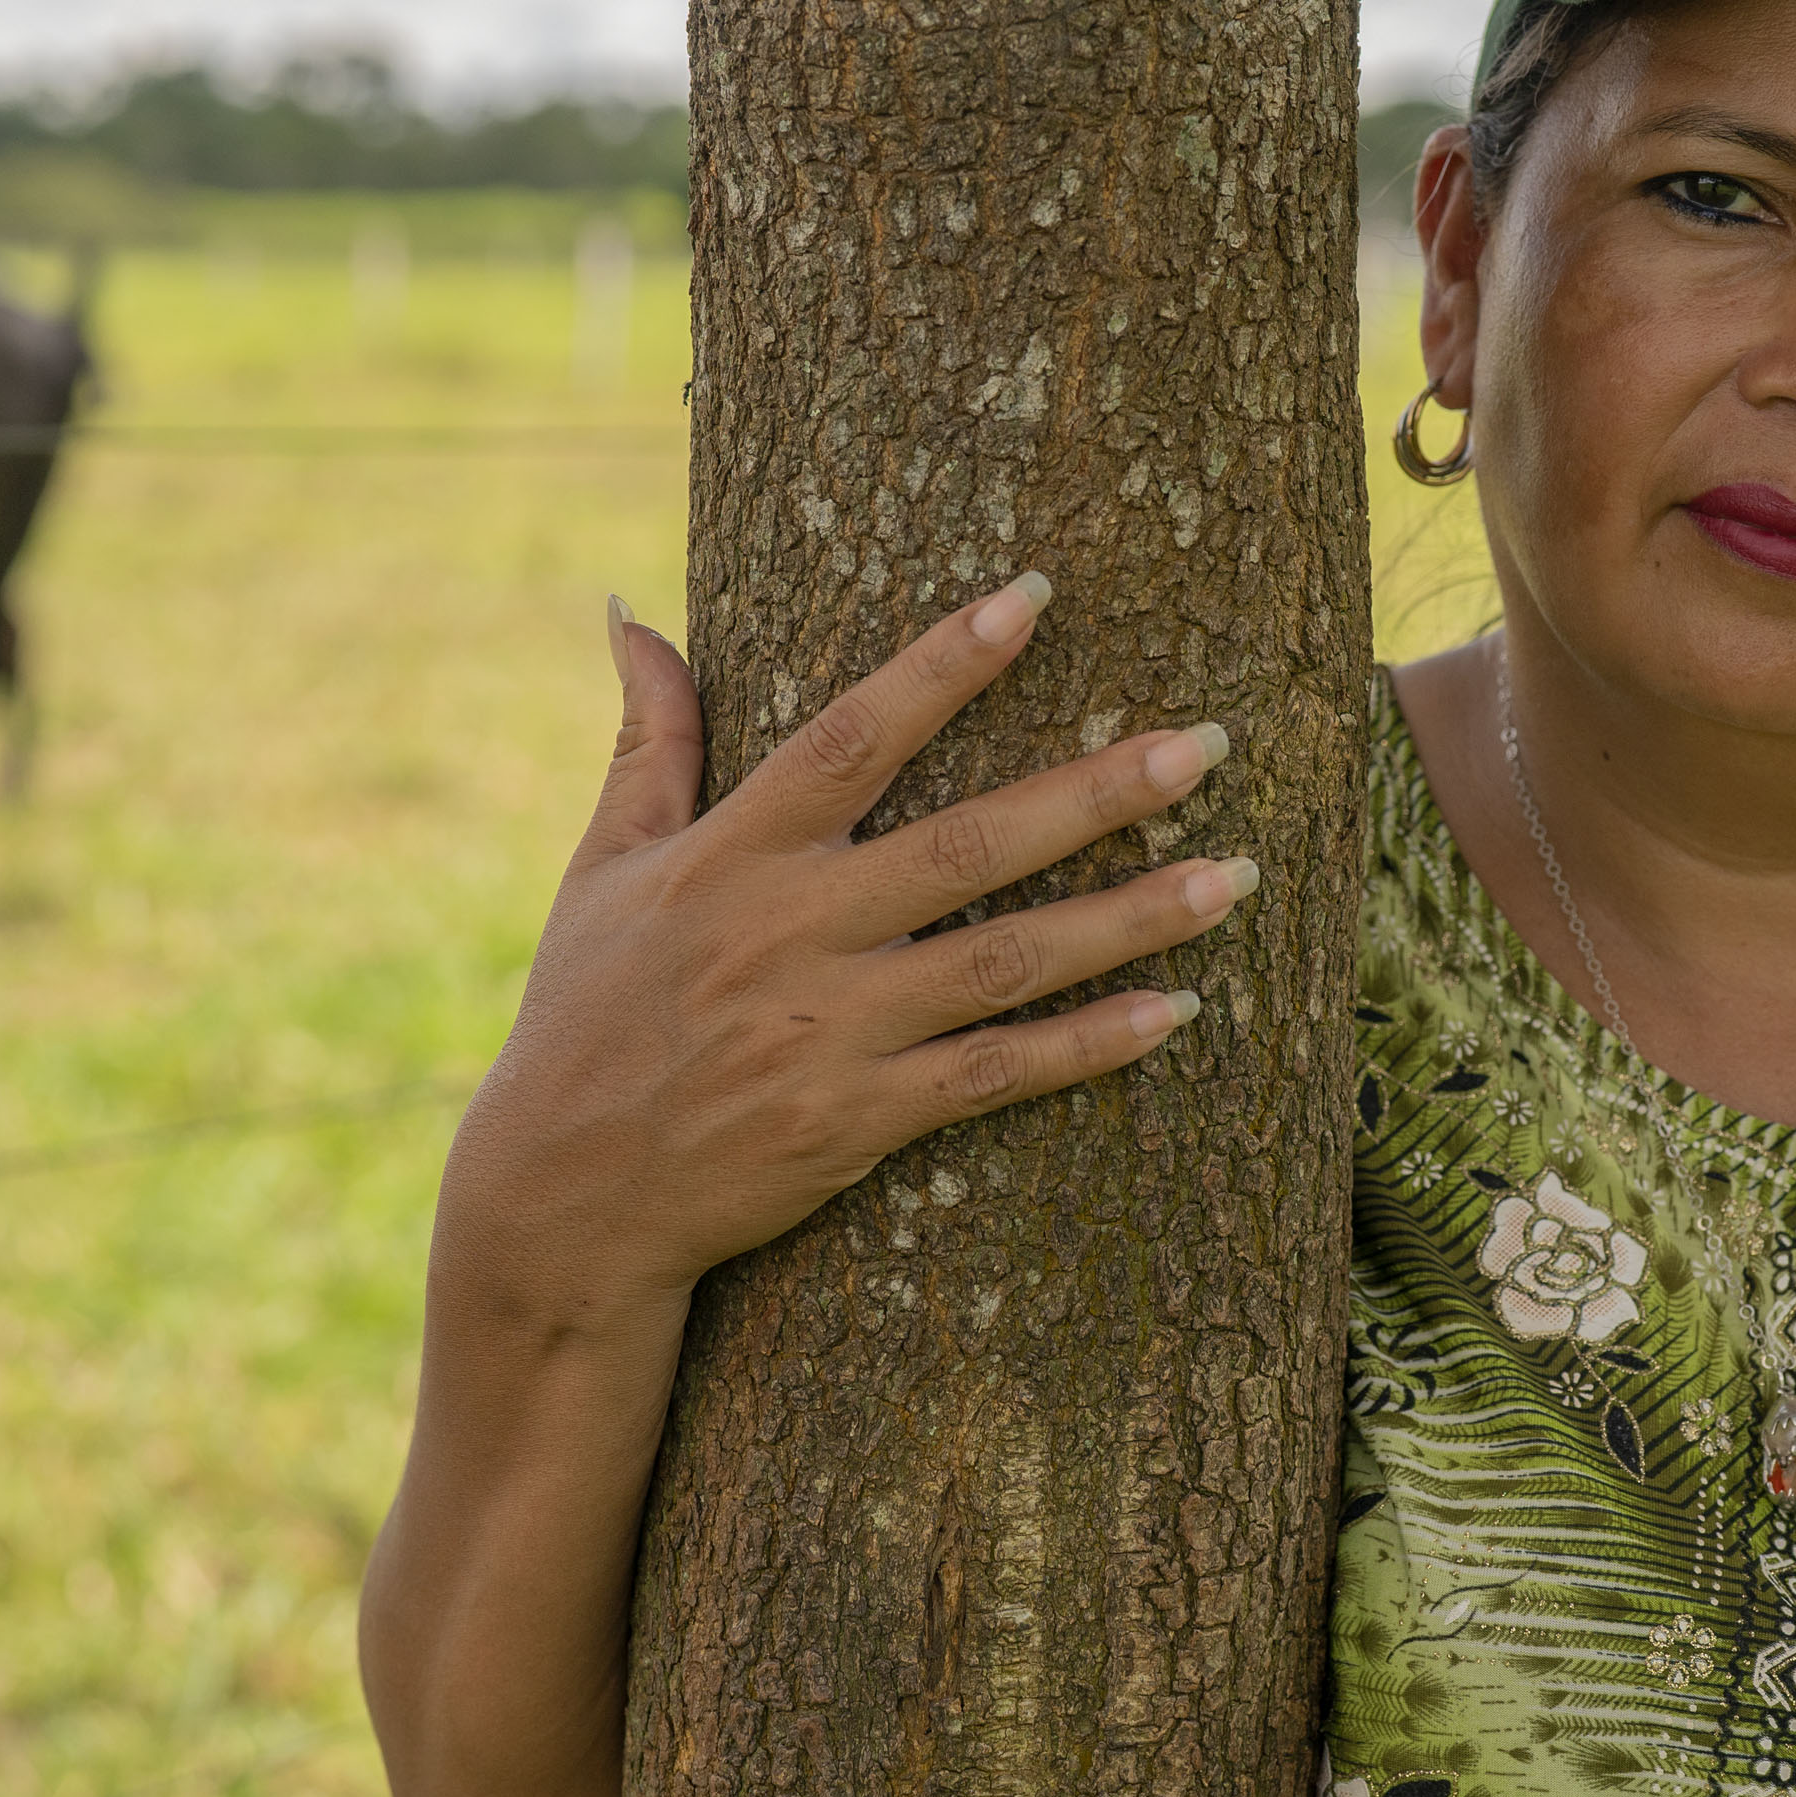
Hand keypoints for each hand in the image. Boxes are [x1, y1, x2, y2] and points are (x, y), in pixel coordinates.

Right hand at [440, 571, 1251, 1315]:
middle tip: (1208, 744)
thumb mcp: (600, 870)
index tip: (1035, 596)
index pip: (852, 736)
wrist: (562, 1201)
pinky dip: (1085, 1045)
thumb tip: (634, 610)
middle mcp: (790, 934)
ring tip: (1233, 878)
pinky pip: (995, 1074)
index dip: (941, 664)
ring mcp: (831, 1032)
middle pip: (965, 844)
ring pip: (1005, 961)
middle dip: (1096, 792)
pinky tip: (1174, 1011)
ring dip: (1128, 918)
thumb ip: (650, 742)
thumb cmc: (584, 1018)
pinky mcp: (858, 1122)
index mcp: (731, 856)